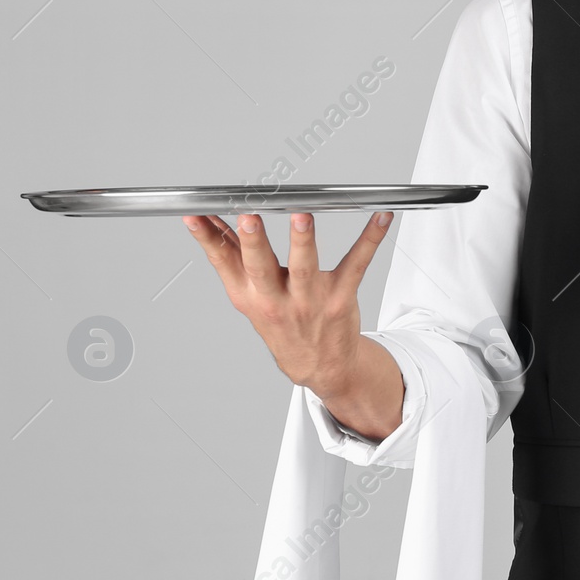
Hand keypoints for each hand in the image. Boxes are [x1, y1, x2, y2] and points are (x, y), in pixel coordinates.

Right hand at [182, 210, 394, 396]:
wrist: (321, 365)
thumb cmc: (282, 322)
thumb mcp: (248, 298)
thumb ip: (231, 259)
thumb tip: (206, 221)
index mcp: (248, 295)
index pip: (222, 262)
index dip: (208, 238)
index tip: (197, 214)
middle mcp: (275, 299)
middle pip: (260, 266)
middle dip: (253, 242)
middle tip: (248, 218)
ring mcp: (308, 299)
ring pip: (305, 267)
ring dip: (303, 241)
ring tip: (302, 217)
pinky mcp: (340, 297)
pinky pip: (358, 263)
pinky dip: (371, 238)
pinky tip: (381, 218)